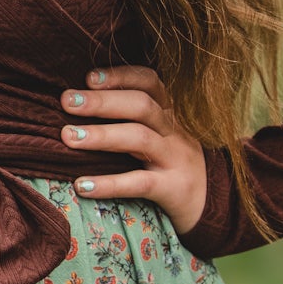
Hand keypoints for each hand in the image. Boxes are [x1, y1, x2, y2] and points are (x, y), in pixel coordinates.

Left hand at [59, 64, 206, 235]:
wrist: (215, 208)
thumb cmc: (172, 168)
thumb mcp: (161, 138)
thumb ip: (131, 122)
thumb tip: (78, 108)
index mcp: (170, 115)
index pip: (151, 82)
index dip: (121, 76)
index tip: (89, 78)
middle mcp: (175, 132)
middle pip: (143, 106)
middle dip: (103, 101)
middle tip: (67, 101)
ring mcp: (176, 160)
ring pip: (140, 139)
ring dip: (101, 135)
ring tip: (68, 137)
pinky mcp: (174, 189)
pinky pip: (140, 183)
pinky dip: (109, 184)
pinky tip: (81, 186)